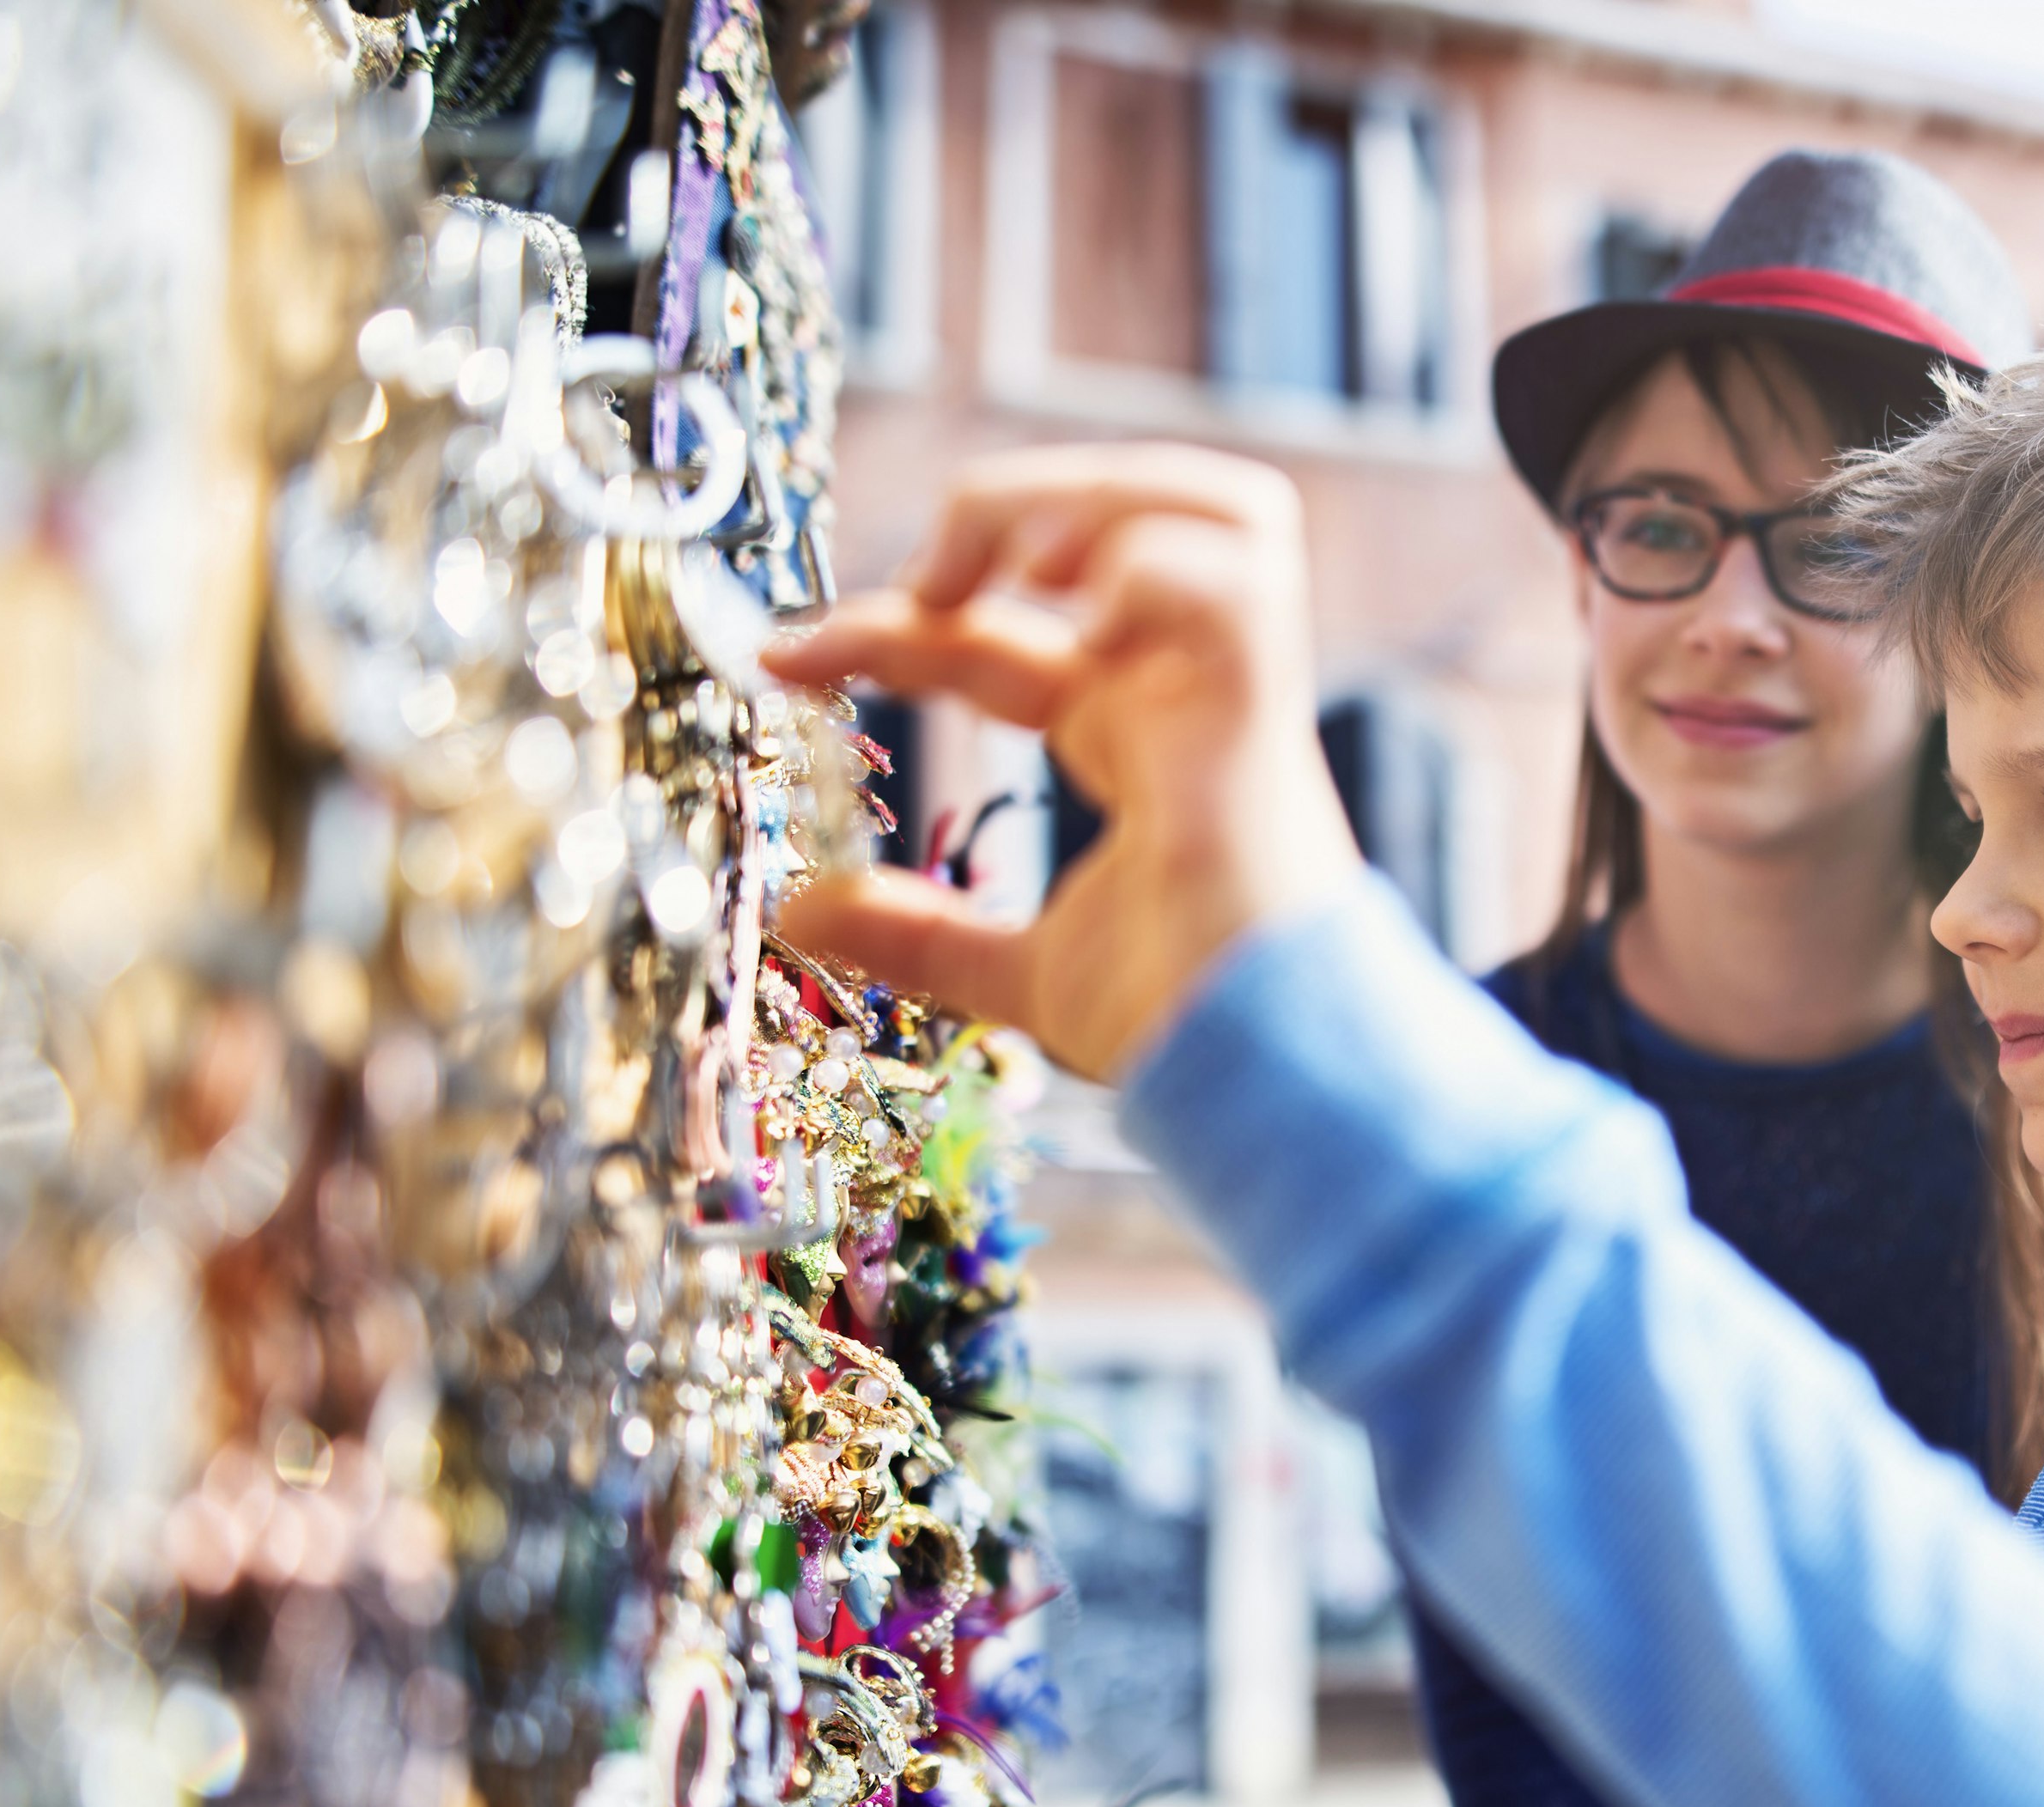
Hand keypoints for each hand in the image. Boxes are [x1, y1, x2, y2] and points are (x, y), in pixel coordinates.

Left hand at [761, 445, 1362, 1081]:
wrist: (1253, 1071)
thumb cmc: (1172, 1023)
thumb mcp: (1015, 971)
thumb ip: (919, 931)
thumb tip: (801, 911)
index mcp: (1134, 737)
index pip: (1000, 635)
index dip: (888, 627)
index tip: (783, 657)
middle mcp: (1185, 692)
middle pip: (1131, 516)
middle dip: (1018, 502)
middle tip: (928, 579)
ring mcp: (1232, 689)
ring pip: (1214, 506)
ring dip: (1099, 497)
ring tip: (1015, 563)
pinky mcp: (1261, 708)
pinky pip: (1237, 571)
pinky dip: (1153, 560)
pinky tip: (1081, 614)